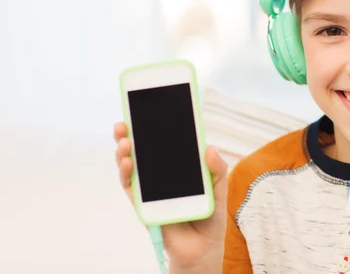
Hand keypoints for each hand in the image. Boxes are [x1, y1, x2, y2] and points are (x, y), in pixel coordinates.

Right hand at [113, 122, 227, 272]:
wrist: (203, 247)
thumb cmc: (210, 214)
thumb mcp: (219, 188)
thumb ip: (217, 168)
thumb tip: (209, 148)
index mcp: (177, 165)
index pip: (163, 141)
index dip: (153, 125)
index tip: (146, 108)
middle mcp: (160, 173)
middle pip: (141, 149)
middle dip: (130, 134)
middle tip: (125, 122)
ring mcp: (149, 188)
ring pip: (131, 165)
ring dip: (124, 151)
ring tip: (125, 140)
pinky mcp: (143, 204)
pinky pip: (130, 187)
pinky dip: (127, 174)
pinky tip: (128, 163)